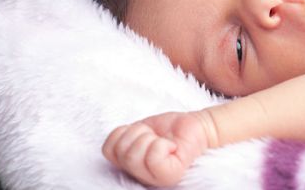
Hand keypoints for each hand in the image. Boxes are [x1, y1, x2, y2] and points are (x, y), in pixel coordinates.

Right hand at [102, 111, 216, 186]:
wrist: (198, 126)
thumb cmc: (170, 128)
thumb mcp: (140, 129)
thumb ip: (124, 138)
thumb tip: (112, 144)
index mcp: (129, 164)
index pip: (107, 149)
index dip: (123, 133)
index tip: (140, 132)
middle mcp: (139, 175)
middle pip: (121, 152)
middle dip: (137, 134)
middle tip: (154, 135)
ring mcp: (154, 178)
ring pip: (134, 155)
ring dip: (149, 138)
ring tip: (162, 141)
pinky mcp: (170, 175)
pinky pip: (153, 158)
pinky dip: (161, 145)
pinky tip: (171, 146)